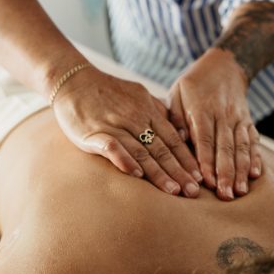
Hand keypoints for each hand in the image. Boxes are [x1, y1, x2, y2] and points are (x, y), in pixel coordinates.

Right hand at [52, 65, 201, 196]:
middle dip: (179, 172)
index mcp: (148, 111)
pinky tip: (135, 174)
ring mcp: (115, 126)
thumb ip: (159, 112)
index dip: (187, 160)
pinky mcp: (93, 133)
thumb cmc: (107, 92)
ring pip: (141, 151)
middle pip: (162, 149)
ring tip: (173, 191)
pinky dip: (124, 159)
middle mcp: (135, 119)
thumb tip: (180, 131)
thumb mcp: (139, 95)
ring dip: (158, 172)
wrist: (72, 81)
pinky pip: (111, 146)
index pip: (173, 140)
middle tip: (193, 192)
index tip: (200, 178)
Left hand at [169, 48, 261, 200]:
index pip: (204, 139)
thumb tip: (177, 138)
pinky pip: (253, 141)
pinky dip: (255, 158)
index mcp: (202, 109)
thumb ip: (175, 116)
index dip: (206, 161)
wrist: (224, 65)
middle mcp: (223, 115)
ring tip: (240, 191)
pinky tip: (255, 174)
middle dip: (225, 173)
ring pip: (241, 147)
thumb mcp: (177, 93)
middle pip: (225, 148)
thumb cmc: (193, 84)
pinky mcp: (248, 121)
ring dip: (241, 171)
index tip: (206, 181)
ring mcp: (238, 118)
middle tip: (225, 196)